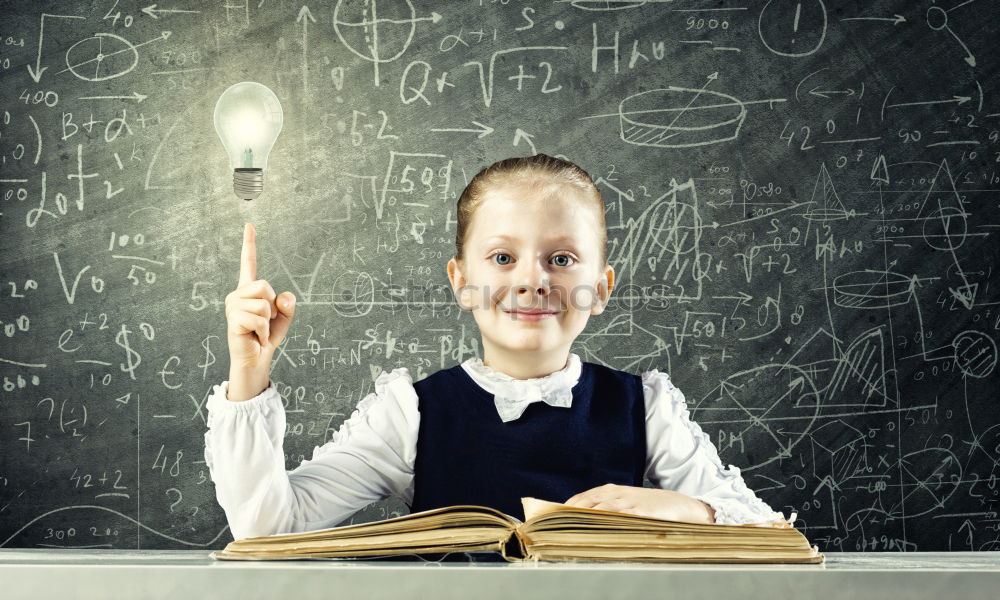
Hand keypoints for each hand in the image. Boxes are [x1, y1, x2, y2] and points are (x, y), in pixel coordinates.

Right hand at [224, 223, 295, 396]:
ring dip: (268, 322)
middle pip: (265, 286)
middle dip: (272, 306)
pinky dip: (263, 332)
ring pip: (264, 304)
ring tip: (258, 330)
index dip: (249, 244)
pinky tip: (255, 337)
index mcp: (249, 290)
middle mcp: (237, 295)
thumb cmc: (267, 336)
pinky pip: (259, 319)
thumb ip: (288, 304)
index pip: (249, 262)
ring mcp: (233, 306)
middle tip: (264, 322)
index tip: (249, 224)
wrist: (256, 359)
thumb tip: (282, 296)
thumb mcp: (284, 317)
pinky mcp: (233, 319)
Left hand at [563, 483, 715, 523]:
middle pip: (586, 502)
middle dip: (568, 514)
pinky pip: (621, 516)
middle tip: (552, 525)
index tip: (548, 518)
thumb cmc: (650, 507)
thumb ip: (605, 509)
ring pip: (600, 509)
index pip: (580, 498)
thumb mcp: (626, 504)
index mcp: (610, 491)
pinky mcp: (641, 512)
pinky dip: (608, 522)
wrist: (681, 505)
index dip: (563, 508)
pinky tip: (597, 529)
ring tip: (567, 528)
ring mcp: (628, 502)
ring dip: (582, 518)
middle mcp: (616, 494)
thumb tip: (579, 522)